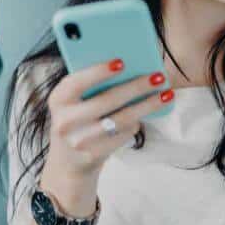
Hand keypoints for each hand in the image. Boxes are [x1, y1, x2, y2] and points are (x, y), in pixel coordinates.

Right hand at [44, 58, 173, 178]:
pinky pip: (123, 134)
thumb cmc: (79, 120)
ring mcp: (79, 140)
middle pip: (107, 100)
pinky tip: (147, 114)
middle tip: (158, 77)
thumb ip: (93, 86)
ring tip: (166, 94)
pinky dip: (137, 123)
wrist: (69, 162)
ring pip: (121, 119)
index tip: (122, 62)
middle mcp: (65, 121)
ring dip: (147, 105)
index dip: (98, 72)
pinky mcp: (94, 155)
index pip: (77, 82)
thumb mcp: (75, 102)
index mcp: (58, 99)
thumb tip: (131, 67)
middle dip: (136, 87)